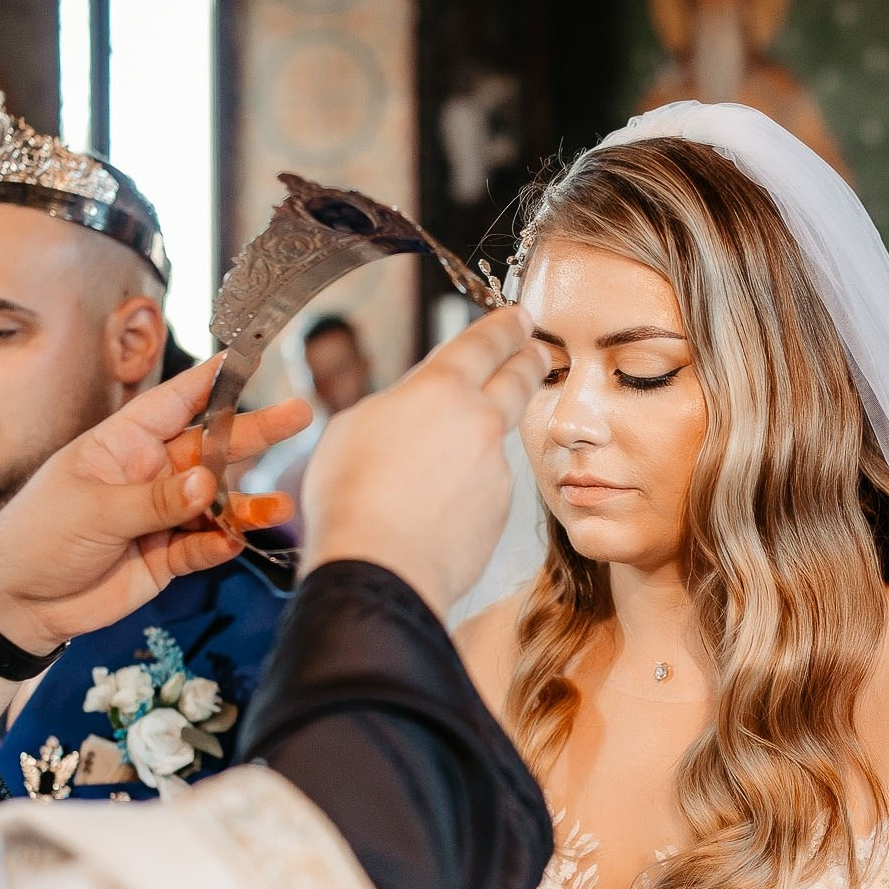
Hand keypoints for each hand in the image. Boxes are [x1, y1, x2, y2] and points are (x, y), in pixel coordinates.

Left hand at [0, 355, 311, 653]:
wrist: (17, 603)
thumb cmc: (37, 537)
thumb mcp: (93, 510)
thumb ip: (155, 500)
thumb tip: (207, 483)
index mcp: (122, 444)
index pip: (173, 402)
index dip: (210, 380)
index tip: (247, 357)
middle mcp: (147, 474)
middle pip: (210, 448)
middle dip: (252, 433)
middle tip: (297, 415)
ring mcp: (159, 515)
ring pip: (214, 502)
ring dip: (244, 504)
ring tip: (275, 507)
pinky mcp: (165, 557)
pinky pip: (203, 544)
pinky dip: (219, 544)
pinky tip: (232, 542)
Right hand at [303, 306, 550, 614]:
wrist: (381, 570)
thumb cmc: (352, 497)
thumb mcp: (355, 427)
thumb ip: (396, 406)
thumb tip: (414, 409)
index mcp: (442, 390)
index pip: (485, 343)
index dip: (505, 326)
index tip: (518, 319)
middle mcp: (481, 424)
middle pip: (518, 380)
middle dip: (529, 359)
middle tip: (536, 351)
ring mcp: (497, 471)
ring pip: (490, 444)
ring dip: (472, 447)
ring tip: (425, 473)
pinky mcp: (499, 513)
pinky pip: (483, 491)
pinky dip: (465, 494)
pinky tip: (430, 512)